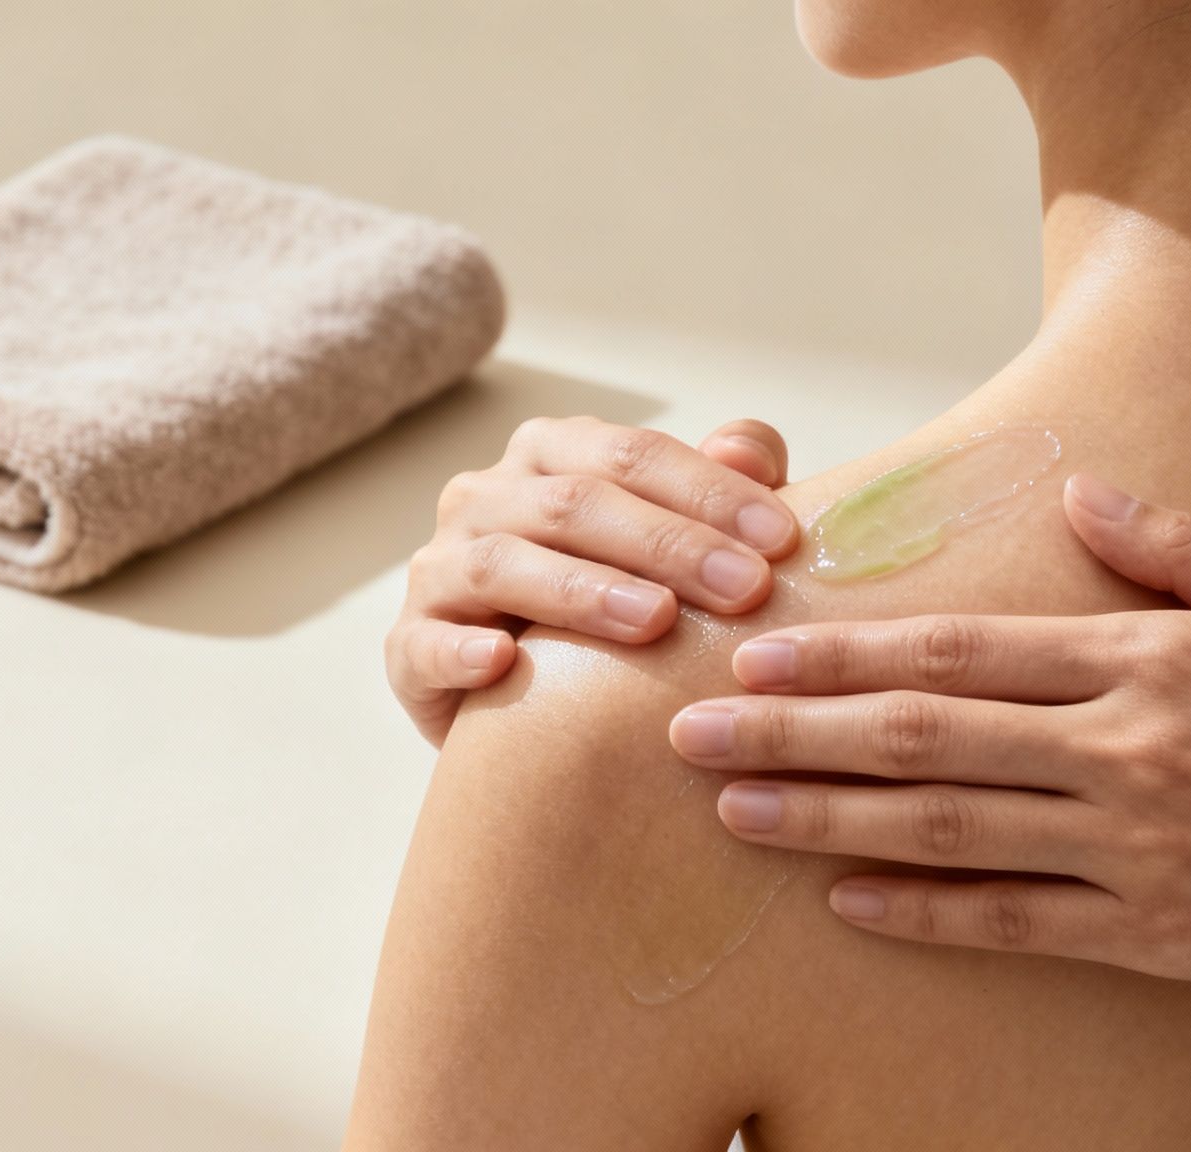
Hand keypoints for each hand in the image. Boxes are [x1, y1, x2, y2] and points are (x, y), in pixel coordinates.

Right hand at [390, 416, 798, 746]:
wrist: (528, 711)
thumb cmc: (619, 610)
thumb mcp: (677, 546)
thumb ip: (718, 487)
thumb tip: (751, 448)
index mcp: (552, 456)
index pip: (633, 455)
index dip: (709, 491)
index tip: (782, 540)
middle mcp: (486, 498)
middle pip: (574, 503)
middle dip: (667, 544)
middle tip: (745, 590)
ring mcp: (439, 570)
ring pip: (502, 563)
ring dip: (581, 591)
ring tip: (655, 623)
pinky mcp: (408, 648)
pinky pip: (426, 644)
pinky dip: (461, 653)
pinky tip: (505, 665)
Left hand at [668, 473, 1190, 992]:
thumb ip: (1182, 544)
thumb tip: (1082, 493)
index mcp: (1149, 657)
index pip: (957, 651)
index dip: (843, 653)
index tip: (755, 649)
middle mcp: (1123, 749)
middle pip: (918, 738)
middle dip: (790, 730)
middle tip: (687, 730)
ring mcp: (1135, 846)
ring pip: (945, 830)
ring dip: (826, 817)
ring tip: (732, 808)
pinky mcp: (1160, 932)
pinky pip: (1016, 923)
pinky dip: (926, 910)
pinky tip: (847, 899)